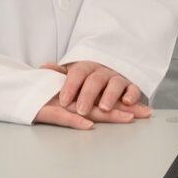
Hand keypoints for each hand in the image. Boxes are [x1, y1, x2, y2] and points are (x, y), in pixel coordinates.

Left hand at [33, 62, 149, 129]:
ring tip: (104, 108)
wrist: (111, 75)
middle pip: (96, 80)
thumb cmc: (87, 80)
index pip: (78, 73)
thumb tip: (43, 67)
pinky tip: (127, 102)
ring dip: (110, 95)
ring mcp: (118, 78)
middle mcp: (104, 72)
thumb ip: (59, 74)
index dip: (71, 86)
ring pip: (115, 83)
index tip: (64, 101)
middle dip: (88, 95)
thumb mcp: (72, 75)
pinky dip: (132, 94)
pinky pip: (134, 89)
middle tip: (81, 110)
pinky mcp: (132, 87)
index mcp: (88, 68)